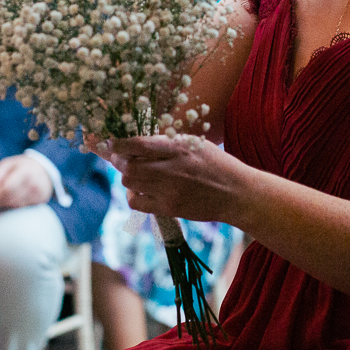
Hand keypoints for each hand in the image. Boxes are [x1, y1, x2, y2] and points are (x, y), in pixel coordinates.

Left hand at [0, 154, 53, 208]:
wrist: (44, 170)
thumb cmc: (22, 167)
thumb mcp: (7, 165)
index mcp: (26, 171)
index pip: (8, 189)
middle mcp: (34, 184)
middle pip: (10, 199)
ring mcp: (39, 194)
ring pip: (15, 206)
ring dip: (5, 203)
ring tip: (2, 195)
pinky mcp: (40, 202)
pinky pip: (21, 208)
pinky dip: (13, 205)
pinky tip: (12, 198)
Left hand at [112, 134, 254, 225]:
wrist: (236, 193)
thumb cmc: (216, 164)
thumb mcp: (195, 144)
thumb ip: (168, 142)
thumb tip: (137, 141)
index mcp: (179, 147)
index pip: (138, 144)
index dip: (119, 144)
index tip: (113, 143)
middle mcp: (172, 168)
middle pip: (128, 165)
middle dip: (119, 160)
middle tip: (121, 158)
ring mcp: (169, 190)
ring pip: (129, 181)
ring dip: (127, 175)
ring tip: (135, 173)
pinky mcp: (168, 208)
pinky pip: (135, 201)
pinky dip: (133, 194)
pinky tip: (141, 189)